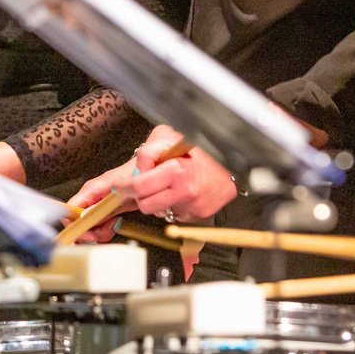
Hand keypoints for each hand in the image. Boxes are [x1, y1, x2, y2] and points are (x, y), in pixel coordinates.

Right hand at [66, 159, 146, 242]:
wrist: (143, 172)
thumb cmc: (135, 178)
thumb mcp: (123, 198)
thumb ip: (104, 209)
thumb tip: (85, 218)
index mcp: (90, 190)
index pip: (69, 211)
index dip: (76, 226)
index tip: (91, 233)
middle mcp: (87, 197)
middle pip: (76, 223)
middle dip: (91, 232)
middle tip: (109, 229)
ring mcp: (91, 203)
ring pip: (85, 226)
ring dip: (99, 232)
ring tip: (114, 224)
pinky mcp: (97, 209)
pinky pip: (93, 224)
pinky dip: (101, 230)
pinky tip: (111, 226)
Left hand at [112, 125, 236, 221]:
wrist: (234, 165)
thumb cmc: (202, 149)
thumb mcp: (173, 137)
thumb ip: (151, 149)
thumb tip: (138, 167)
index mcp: (176, 169)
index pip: (138, 183)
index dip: (125, 184)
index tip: (120, 185)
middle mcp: (184, 190)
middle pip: (144, 203)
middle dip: (137, 195)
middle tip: (137, 187)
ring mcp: (192, 205)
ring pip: (157, 211)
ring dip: (155, 201)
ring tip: (166, 186)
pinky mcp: (197, 215)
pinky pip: (174, 215)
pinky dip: (173, 206)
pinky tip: (181, 193)